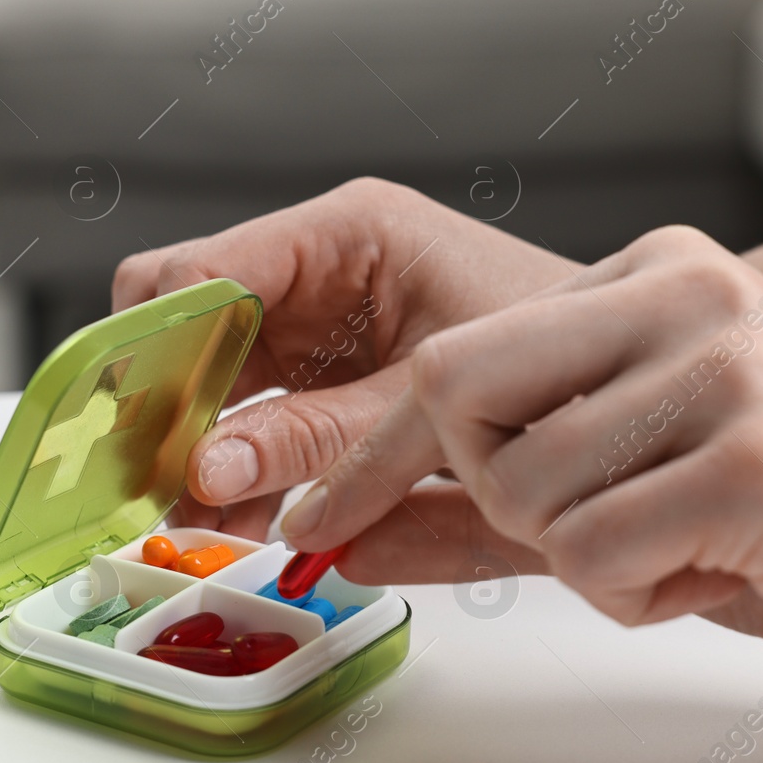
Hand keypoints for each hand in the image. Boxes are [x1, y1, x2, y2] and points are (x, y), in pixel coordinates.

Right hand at [112, 177, 575, 538]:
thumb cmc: (563, 360)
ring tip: (196, 526)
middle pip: (194, 328)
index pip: (194, 275)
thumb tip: (207, 469)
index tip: (129, 433)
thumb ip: (318, 437)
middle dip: (168, 411)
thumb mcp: (430, 403)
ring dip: (202, 452)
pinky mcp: (341, 378)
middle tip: (151, 494)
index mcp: (345, 235)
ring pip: (220, 381)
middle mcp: (323, 270)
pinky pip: (263, 418)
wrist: (633, 394)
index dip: (151, 352)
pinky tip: (246, 525)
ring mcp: (328, 325)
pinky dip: (248, 471)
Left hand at [282, 226, 762, 745]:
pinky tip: (725, 572)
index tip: (317, 524)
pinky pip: (596, 558)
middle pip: (455, 392)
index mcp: (657, 273)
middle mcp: (688, 292)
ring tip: (687, 547)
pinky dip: (639, 598)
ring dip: (584, 560)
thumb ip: (511, 463)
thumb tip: (335, 513)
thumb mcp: (647, 458)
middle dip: (482, 495)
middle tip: (583, 533)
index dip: (372, 454)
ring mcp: (725, 367)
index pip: (453, 354)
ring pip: (523, 492)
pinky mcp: (758, 462)